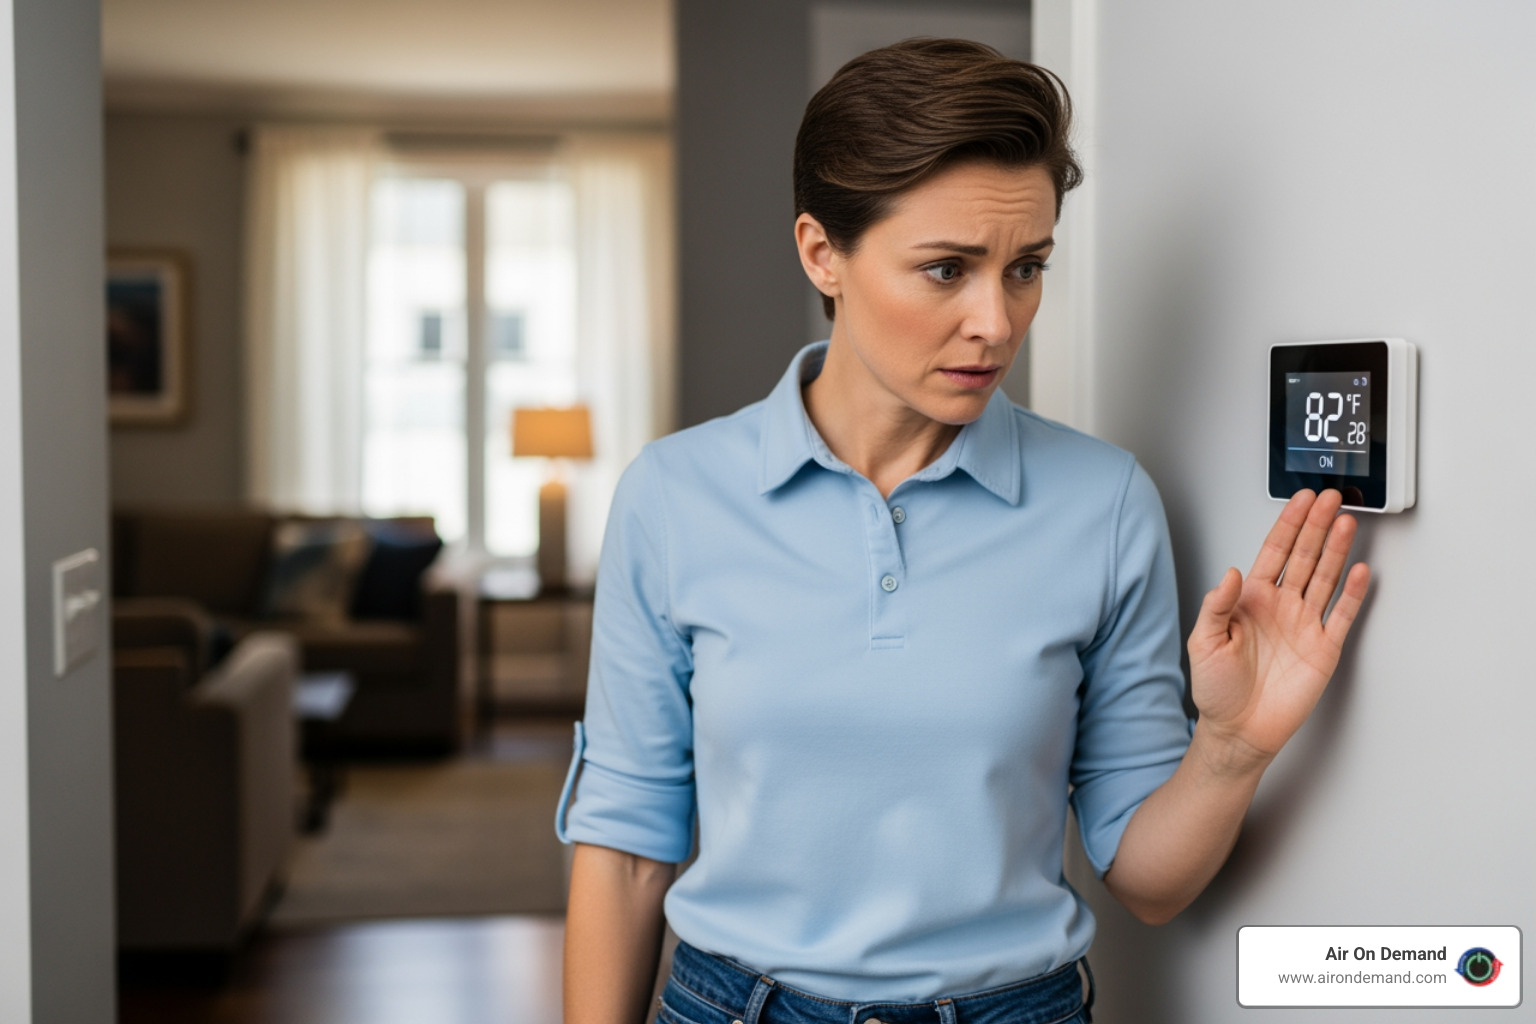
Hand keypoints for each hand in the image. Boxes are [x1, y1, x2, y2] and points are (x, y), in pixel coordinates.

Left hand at [1187, 489, 1370, 771]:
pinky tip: (1360, 570)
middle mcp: (1280, 607)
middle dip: (1316, 526)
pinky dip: (1352, 593)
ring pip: (1325, 577)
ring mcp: (1304, 625)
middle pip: (1303, 556)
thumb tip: (1230, 573)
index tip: (1300, 500)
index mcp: (1251, 600)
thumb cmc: (1216, 689)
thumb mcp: (1203, 642)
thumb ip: (1216, 606)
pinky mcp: (1323, 648)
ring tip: (1346, 522)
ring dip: (1336, 550)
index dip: (1288, 524)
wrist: (1238, 730)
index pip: (1274, 552)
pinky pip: (1341, 614)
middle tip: (1331, 498)